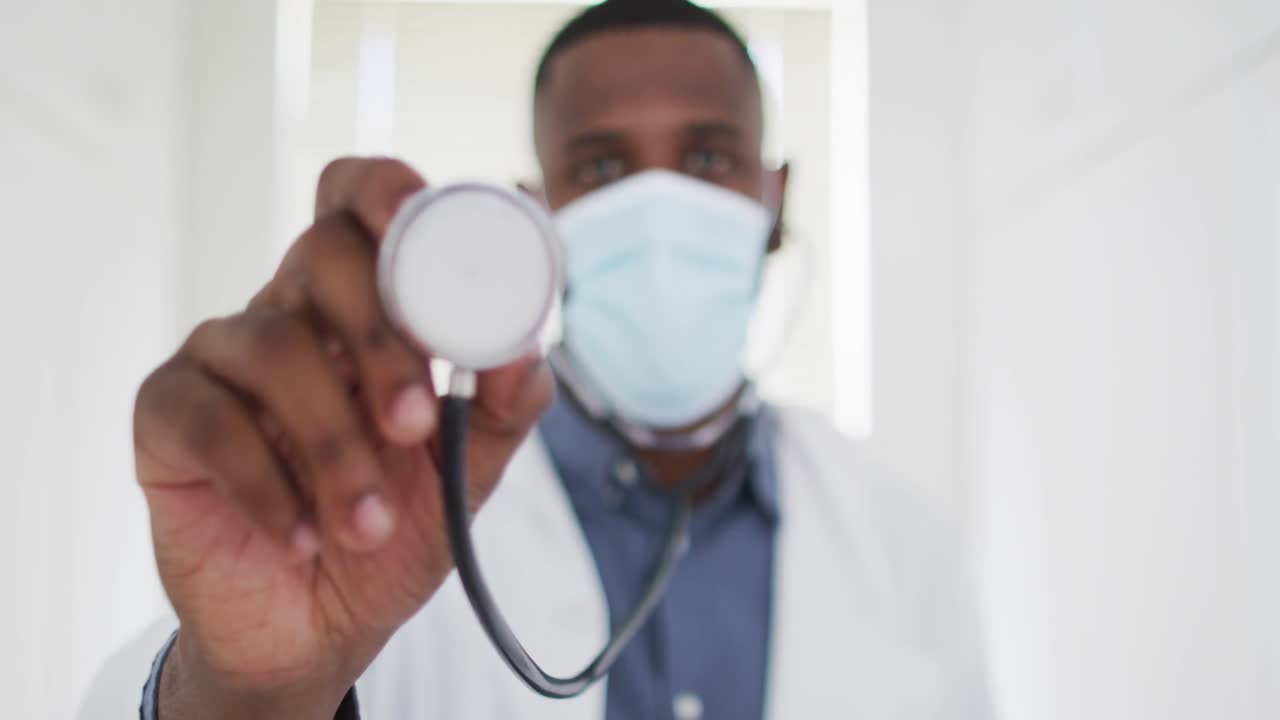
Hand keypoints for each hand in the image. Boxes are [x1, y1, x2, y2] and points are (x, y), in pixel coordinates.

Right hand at [134, 157, 553, 717]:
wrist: (322, 626)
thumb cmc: (395, 528)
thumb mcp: (467, 469)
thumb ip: (501, 405)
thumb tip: (526, 348)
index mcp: (362, 307)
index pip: (356, 203)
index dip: (382, 189)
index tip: (420, 212)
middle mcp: (289, 312)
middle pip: (321, 256)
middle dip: (381, 340)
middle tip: (415, 426)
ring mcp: (221, 359)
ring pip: (272, 345)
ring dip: (334, 443)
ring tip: (369, 522)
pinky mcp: (167, 417)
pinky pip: (208, 421)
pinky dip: (267, 486)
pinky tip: (303, 537)